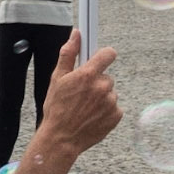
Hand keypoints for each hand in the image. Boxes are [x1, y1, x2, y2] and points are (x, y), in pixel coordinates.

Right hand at [38, 32, 120, 157]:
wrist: (61, 139)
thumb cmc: (56, 108)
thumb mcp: (57, 78)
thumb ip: (68, 54)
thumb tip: (76, 34)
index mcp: (88, 75)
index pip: (108, 53)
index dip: (104, 55)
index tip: (99, 59)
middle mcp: (102, 87)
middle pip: (106, 76)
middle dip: (96, 81)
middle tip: (82, 93)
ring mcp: (111, 102)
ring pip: (110, 92)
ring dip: (101, 97)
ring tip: (85, 107)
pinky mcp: (116, 116)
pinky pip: (114, 106)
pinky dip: (106, 110)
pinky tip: (92, 116)